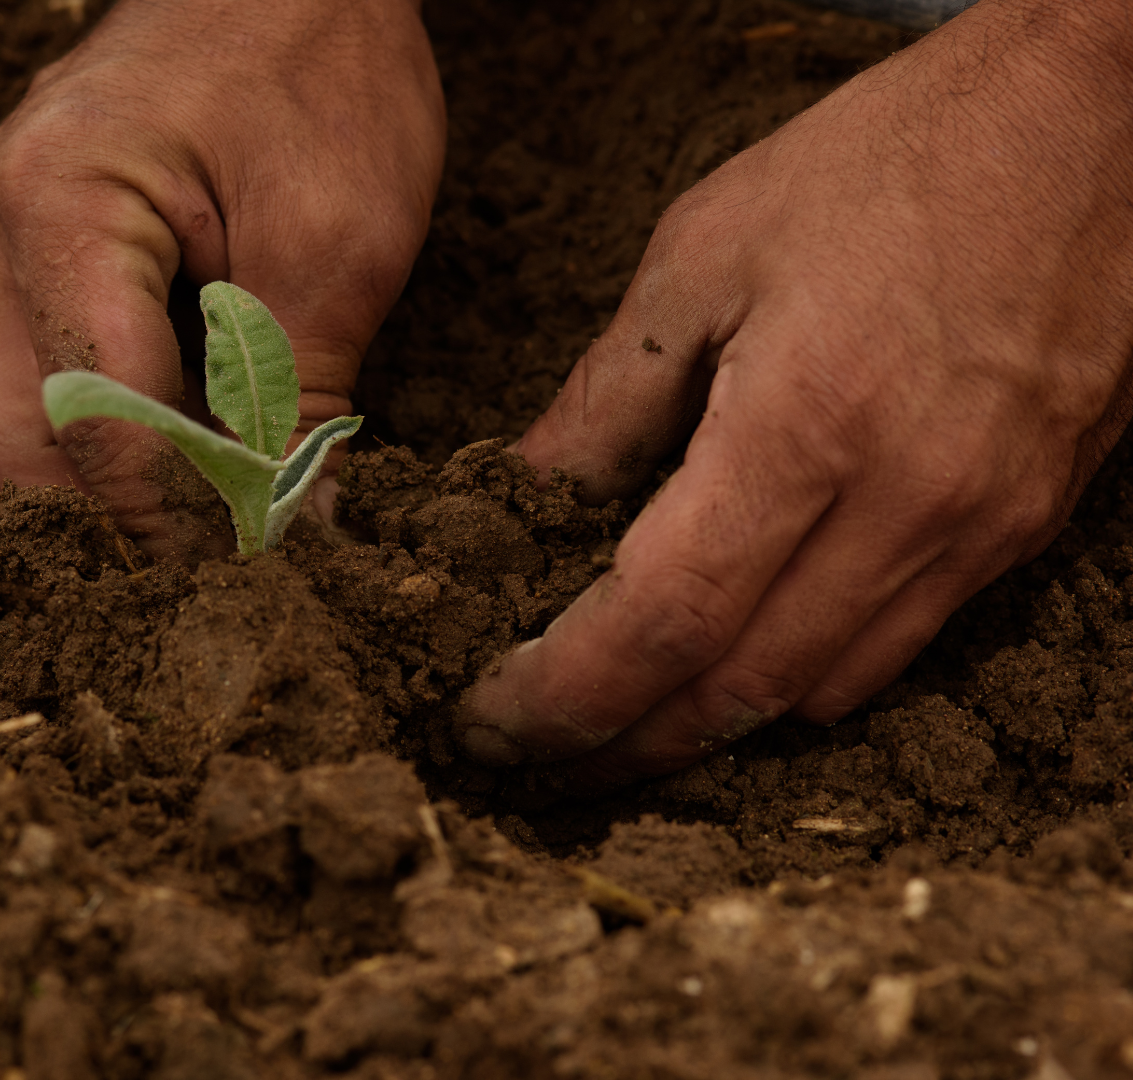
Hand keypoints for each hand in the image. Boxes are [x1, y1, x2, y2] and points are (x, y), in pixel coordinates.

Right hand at [0, 0, 442, 559]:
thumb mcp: (338, 246)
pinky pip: (32, 376)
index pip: (95, 425)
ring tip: (204, 530)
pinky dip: (101, 438)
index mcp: (60, 210)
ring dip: (100, 491)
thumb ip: (298, 404)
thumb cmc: (319, 68)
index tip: (242, 589)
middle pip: (8, 446)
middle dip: (105, 529)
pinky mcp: (20, 248)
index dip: (170, 527)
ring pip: (9, 424)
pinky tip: (182, 460)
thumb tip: (289, 534)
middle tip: (209, 580)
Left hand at [457, 0, 1132, 781]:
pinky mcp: (1023, 529)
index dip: (564, 694)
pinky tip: (735, 657)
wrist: (1091, 121)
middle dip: (620, 744)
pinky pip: (896, 651)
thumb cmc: (884, 164)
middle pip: (736, 691)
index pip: (662, 622)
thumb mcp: (703, 255)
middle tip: (535, 754)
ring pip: (819, 694)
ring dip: (707, 728)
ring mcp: (979, 528)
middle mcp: (905, 503)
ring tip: (617, 717)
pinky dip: (798, 681)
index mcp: (804, 425)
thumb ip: (608, 400)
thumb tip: (521, 498)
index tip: (489, 721)